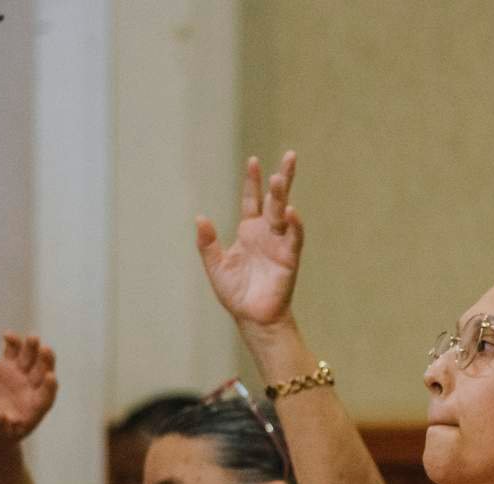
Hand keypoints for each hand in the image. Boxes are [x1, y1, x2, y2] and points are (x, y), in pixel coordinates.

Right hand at [0, 333, 57, 445]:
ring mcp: (21, 376)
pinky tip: (8, 335)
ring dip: (32, 348)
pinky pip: (12, 353)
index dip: (49, 388)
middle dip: (45, 362)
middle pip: (42, 373)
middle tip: (46, 350)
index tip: (51, 377)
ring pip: (30, 359)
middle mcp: (32, 389)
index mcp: (35, 408)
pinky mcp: (8, 367)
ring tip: (33, 337)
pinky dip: (12, 344)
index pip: (46, 397)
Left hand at [197, 151, 302, 329]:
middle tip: (289, 156)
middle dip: (282, 178)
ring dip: (283, 195)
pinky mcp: (289, 258)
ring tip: (281, 176)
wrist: (252, 317)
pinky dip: (293, 225)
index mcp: (249, 231)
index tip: (253, 160)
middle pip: (275, 199)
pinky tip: (290, 212)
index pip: (252, 199)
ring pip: (283, 214)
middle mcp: (266, 233)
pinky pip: (293, 238)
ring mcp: (279, 244)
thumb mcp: (215, 265)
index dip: (253, 180)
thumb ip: (207, 242)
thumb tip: (200, 217)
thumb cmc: (236, 294)